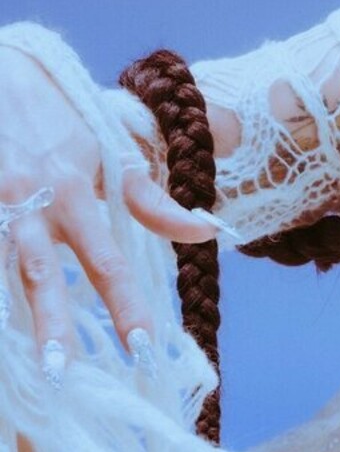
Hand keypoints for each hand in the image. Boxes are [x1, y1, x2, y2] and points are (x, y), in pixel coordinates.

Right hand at [0, 46, 219, 377]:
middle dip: (50, 325)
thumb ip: (152, 200)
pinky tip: (0, 328)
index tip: (144, 347)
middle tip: (62, 375)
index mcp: (76, 192)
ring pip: (1, 270)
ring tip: (26, 365)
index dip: (126, 303)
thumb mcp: (114, 151)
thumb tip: (206, 232)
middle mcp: (30, 206)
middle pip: (40, 275)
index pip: (108, 259)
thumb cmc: (64, 117)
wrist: (1, 76)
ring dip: (13, 318)